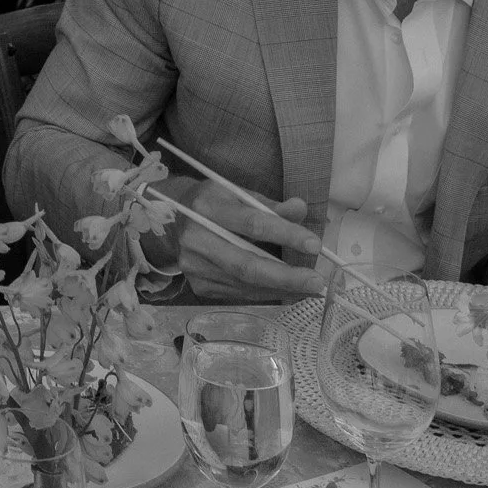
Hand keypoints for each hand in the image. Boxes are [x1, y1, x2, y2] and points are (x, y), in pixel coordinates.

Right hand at [172, 181, 323, 301]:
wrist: (171, 220)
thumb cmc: (212, 203)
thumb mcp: (237, 193)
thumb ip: (269, 205)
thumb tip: (300, 209)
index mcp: (207, 207)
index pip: (251, 223)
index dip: (284, 234)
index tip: (314, 245)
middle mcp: (196, 239)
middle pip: (247, 264)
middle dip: (286, 276)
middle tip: (316, 281)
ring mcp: (195, 266)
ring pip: (245, 284)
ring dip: (282, 289)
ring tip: (309, 289)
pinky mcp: (198, 285)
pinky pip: (239, 294)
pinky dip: (266, 294)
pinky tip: (286, 292)